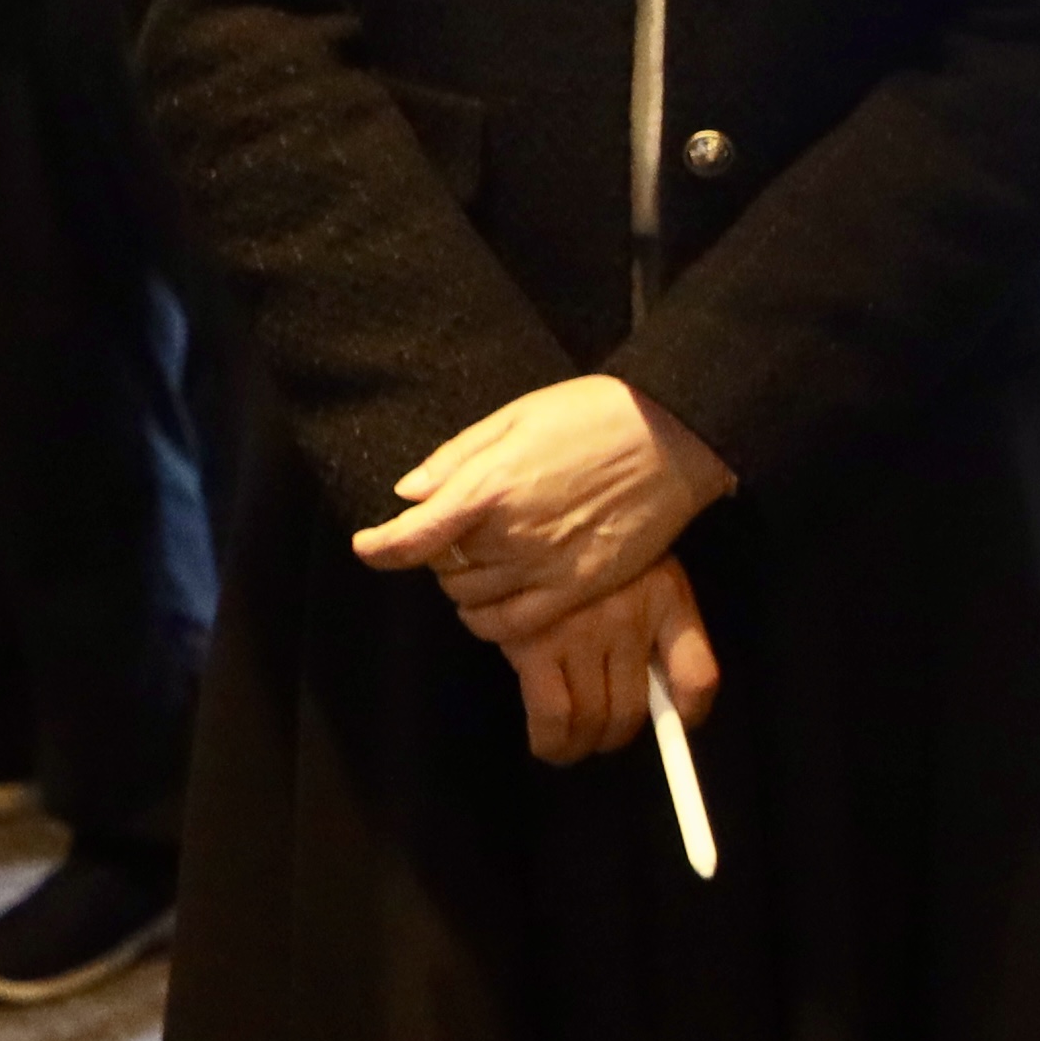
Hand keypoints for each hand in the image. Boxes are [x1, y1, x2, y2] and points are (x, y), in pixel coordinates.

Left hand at [356, 375, 740, 647]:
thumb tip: (410, 492)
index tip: (367, 545)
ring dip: (463, 585)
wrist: (672, 436)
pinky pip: (514, 626)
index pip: (411, 537)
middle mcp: (510, 535)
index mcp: (489, 486)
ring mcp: (545, 567)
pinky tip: (493, 603)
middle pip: (441, 568)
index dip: (379, 546)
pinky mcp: (578, 588)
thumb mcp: (515, 415)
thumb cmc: (594, 414)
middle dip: (437, 554)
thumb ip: (457, 457)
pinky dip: (490, 621)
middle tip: (454, 535)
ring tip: (480, 561)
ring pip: (472, 599)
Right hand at [504, 564, 718, 765]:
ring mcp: (581, 633)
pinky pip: (553, 716)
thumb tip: (666, 703)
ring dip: (584, 744)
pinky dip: (552, 742)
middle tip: (604, 732)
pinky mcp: (535, 645)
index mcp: (666, 596)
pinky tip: (550, 743)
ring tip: (575, 742)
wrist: (528, 517)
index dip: (692, 713)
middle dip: (618, 735)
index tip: (678, 724)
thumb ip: (661, 625)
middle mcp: (629, 618)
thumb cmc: (589, 552)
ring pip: (594, 719)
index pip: (697, 675)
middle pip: (633, 710)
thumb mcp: (642, 569)